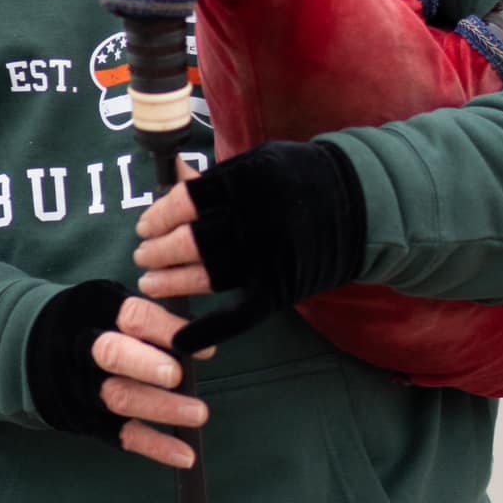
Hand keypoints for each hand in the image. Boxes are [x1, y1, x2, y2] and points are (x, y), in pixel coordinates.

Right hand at [25, 278, 214, 469]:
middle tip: (177, 376)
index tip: (201, 345)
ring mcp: (83, 386)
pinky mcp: (86, 419)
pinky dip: (155, 447)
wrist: (38, 347)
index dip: (167, 329)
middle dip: (145, 365)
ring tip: (198, 414)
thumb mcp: (114, 305)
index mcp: (96, 310)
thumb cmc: (98, 322)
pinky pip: (120, 435)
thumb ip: (153, 318)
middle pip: (111, 354)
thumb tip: (198, 338)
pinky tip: (184, 454)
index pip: (131, 316)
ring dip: (160, 407)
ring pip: (119, 398)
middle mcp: (84, 347)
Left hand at [133, 140, 368, 350]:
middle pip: (189, 241)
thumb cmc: (300, 178)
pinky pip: (238, 316)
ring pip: (205, 276)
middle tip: (142, 256)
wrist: (360, 204)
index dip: (158, 216)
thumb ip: (216, 176)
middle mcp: (254, 219)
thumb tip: (169, 172)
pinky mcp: (281, 289)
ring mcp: (268, 257)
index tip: (144, 226)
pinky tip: (181, 338)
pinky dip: (208, 330)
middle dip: (156, 252)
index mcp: (245, 182)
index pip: (186, 202)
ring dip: (170, 283)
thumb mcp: (259, 163)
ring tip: (149, 283)